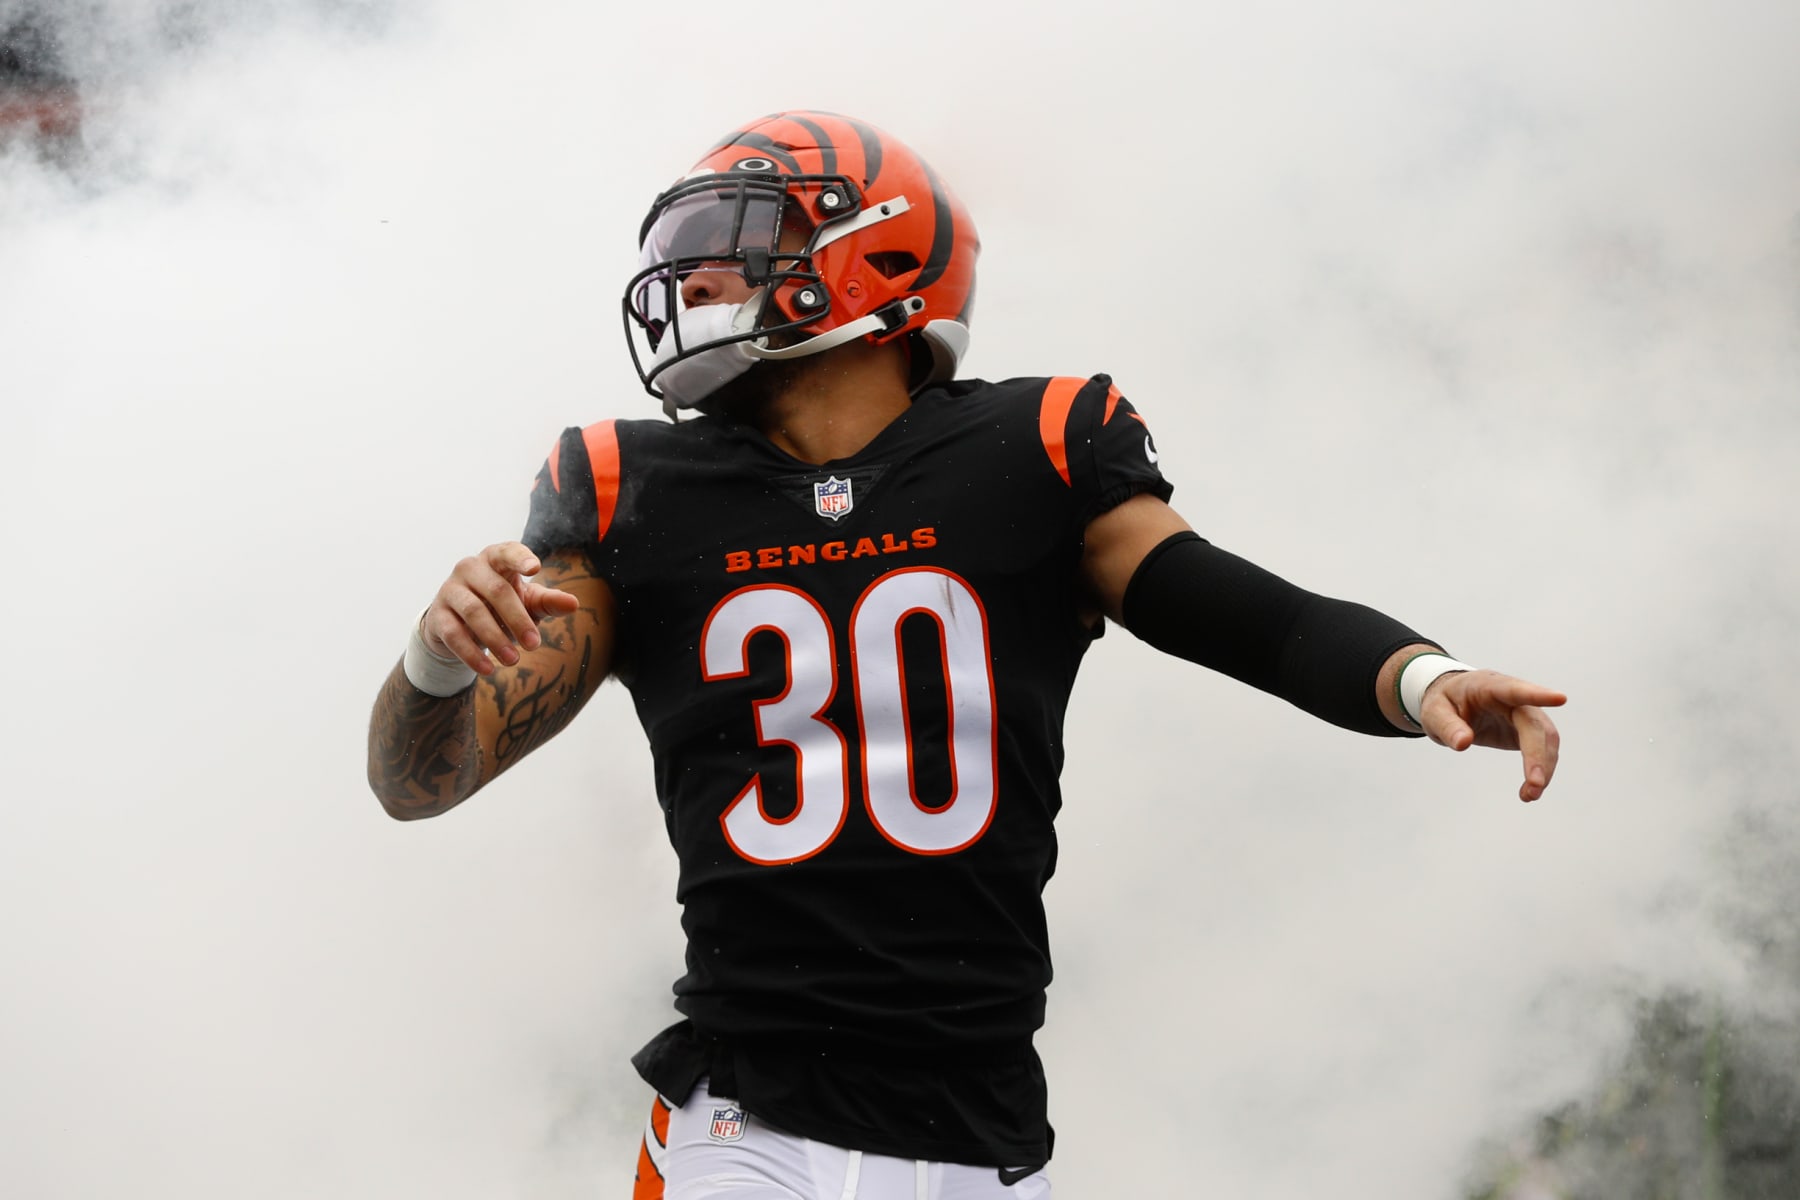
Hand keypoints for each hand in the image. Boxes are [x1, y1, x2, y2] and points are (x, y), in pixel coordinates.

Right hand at [422, 542, 581, 674]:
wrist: (459, 623)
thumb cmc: (502, 605)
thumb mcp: (528, 602)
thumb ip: (549, 601)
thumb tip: (574, 604)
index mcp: (495, 559)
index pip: (508, 551)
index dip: (520, 558)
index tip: (535, 569)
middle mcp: (470, 568)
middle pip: (497, 590)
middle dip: (518, 619)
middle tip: (534, 645)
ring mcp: (450, 589)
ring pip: (474, 612)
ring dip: (495, 639)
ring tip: (514, 661)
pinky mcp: (437, 614)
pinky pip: (453, 634)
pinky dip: (471, 653)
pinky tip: (488, 669)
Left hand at [1419, 670, 1565, 802]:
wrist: (1452, 701)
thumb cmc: (1443, 702)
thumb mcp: (1434, 713)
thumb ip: (1447, 726)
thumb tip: (1463, 743)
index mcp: (1488, 686)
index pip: (1514, 690)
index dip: (1537, 694)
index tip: (1561, 698)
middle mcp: (1512, 698)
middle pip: (1534, 724)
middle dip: (1538, 754)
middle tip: (1534, 784)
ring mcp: (1523, 713)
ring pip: (1545, 738)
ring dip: (1543, 766)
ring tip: (1529, 795)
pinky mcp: (1527, 730)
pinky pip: (1542, 749)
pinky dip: (1540, 769)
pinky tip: (1530, 790)